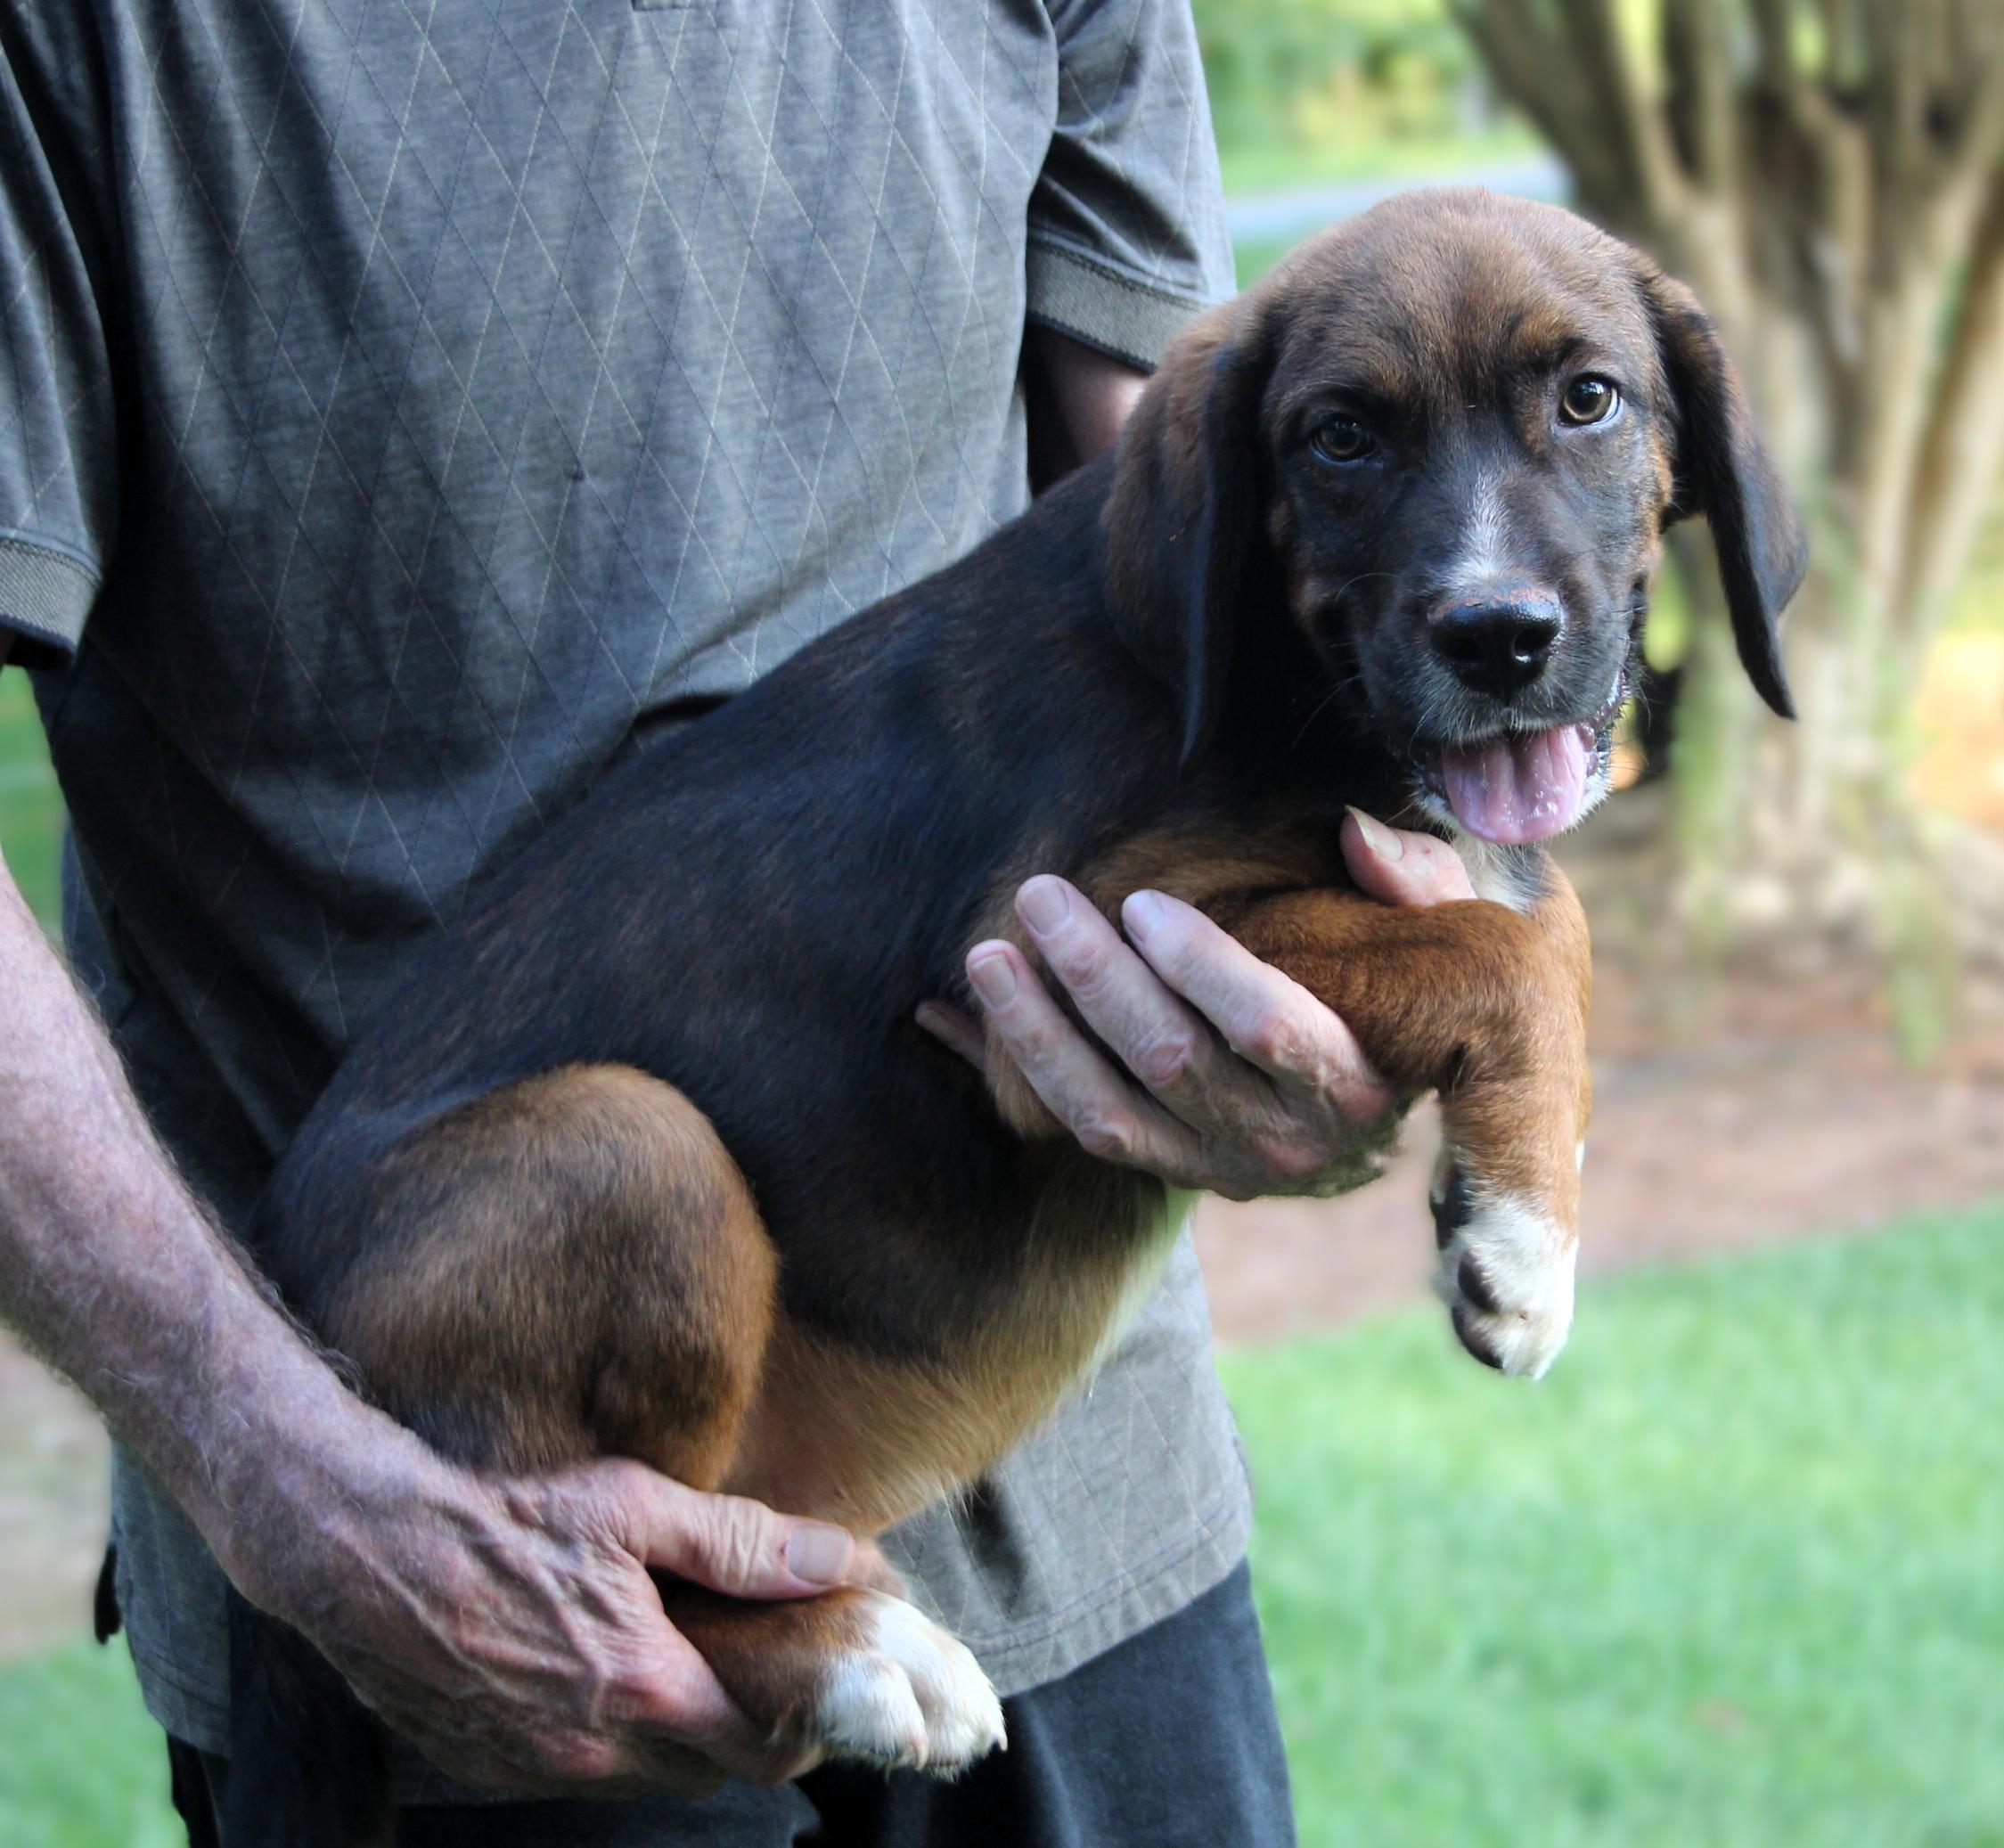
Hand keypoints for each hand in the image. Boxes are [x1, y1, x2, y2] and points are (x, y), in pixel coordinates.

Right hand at [224, 1435, 897, 1795]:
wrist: (369, 1554)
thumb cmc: (506, 1520)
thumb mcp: (634, 1508)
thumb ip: (743, 1545)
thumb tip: (843, 1560)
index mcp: (645, 1692)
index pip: (761, 1751)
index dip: (801, 1726)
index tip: (816, 1688)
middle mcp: (594, 1753)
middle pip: (705, 1773)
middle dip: (741, 1734)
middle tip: (754, 1672)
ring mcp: (535, 1772)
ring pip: (640, 1781)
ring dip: (670, 1741)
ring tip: (677, 1671)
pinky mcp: (486, 1770)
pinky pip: (574, 1777)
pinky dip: (602, 1743)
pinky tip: (598, 1682)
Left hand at [921, 810, 1477, 1199]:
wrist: (1381, 1109)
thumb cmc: (1403, 994)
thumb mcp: (1444, 937)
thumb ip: (1416, 881)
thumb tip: (1355, 833)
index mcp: (1354, 1080)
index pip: (1268, 1027)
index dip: (1201, 966)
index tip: (1141, 900)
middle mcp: (1285, 1142)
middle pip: (1171, 1059)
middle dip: (1096, 975)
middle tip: (1039, 896)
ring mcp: (1217, 1167)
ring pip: (1108, 1110)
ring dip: (1038, 1031)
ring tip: (985, 954)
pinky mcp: (1168, 1172)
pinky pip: (1081, 1131)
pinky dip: (1020, 1074)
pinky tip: (959, 1013)